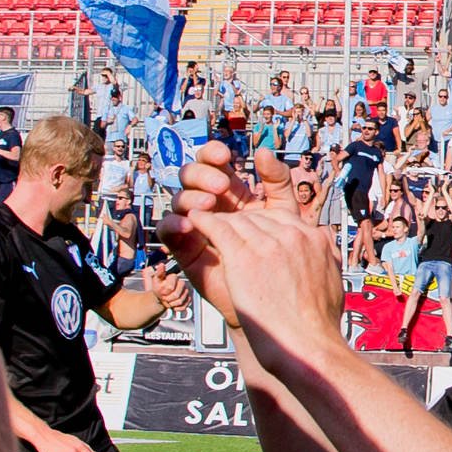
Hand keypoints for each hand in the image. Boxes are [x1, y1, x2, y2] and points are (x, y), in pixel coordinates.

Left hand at [142, 263, 191, 310]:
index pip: (170, 287)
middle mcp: (182, 283)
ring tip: (168, 301)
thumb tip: (161, 265)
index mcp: (174, 277)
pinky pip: (184, 306)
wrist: (161, 296)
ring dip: (172, 304)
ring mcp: (186, 291)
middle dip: (168, 299)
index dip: (164, 292)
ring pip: (180, 301)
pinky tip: (173, 305)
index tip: (161, 292)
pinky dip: (177, 308)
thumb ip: (159, 273)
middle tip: (164, 298)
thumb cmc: (158, 288)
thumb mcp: (156, 280)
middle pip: (177, 295)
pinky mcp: (188, 299)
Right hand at [160, 143, 302, 326]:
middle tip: (222, 184)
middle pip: (191, 174)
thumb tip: (263, 151)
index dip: (213, 153)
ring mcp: (195, 224)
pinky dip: (174, 222)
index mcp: (232, 192)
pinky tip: (189, 223)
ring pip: (178, 197)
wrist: (275, 299)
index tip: (224, 154)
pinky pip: (166, 228)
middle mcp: (210, 204)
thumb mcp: (284, 213)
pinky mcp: (184, 247)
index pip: (213, 162)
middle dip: (202, 173)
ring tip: (210, 204)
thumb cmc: (281, 257)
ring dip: (191, 195)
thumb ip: (277, 182)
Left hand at [183, 202, 345, 368]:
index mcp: (314, 239)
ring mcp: (268, 244)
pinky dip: (204, 222)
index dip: (263, 225)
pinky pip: (218, 229)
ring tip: (206, 223)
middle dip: (241, 223)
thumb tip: (326, 254)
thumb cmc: (319, 326)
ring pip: (238, 221)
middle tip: (226, 231)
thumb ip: (326, 260)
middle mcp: (293, 235)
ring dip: (221, 222)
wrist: (308, 346)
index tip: (252, 233)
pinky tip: (195, 219)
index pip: (282, 218)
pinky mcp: (243, 257)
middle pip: (259, 217)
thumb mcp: (334, 282)